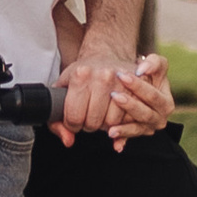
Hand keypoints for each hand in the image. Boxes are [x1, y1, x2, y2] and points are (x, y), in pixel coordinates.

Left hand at [55, 49, 171, 150]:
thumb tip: (68, 140)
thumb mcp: (62, 90)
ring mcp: (123, 81)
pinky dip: (124, 124)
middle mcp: (103, 76)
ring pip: (113, 122)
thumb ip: (56, 120)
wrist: (105, 56)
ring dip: (107, 126)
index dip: (72, 125)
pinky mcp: (140, 86)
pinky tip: (117, 118)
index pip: (74, 117)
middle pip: (94, 122)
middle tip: (89, 118)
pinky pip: (131, 117)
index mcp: (81, 75)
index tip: (74, 121)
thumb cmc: (82, 75)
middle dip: (90, 126)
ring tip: (102, 116)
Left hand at [103, 55, 173, 146]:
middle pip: (145, 114)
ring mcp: (148, 128)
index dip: (139, 86)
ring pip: (137, 129)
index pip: (154, 96)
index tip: (122, 75)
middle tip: (114, 95)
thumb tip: (142, 69)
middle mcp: (160, 118)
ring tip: (110, 127)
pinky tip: (115, 144)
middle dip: (130, 105)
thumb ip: (154, 62)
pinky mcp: (137, 134)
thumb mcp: (156, 63)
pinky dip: (122, 141)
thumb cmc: (147, 72)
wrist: (138, 84)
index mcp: (166, 104)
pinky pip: (129, 138)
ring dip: (124, 128)